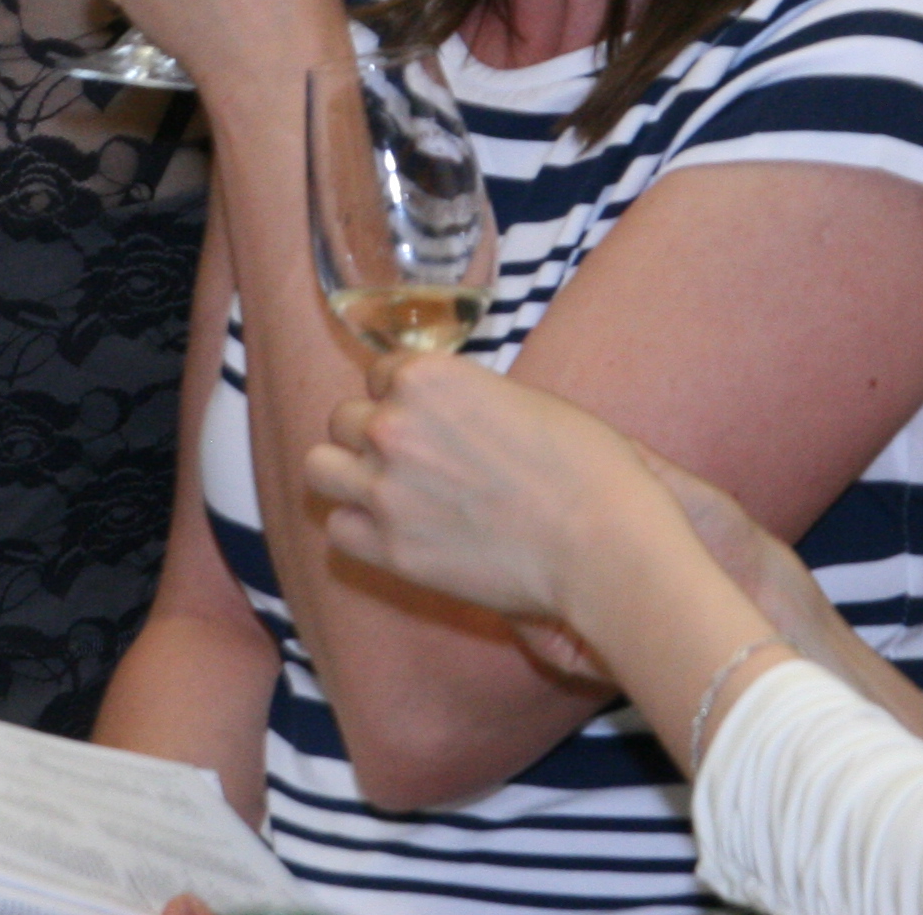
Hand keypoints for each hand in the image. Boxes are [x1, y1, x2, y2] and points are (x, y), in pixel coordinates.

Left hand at [304, 353, 666, 624]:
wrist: (602, 543)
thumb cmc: (584, 467)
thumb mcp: (520, 400)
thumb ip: (462, 398)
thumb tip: (443, 412)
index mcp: (427, 377)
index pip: (379, 374)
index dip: (404, 397)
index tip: (428, 420)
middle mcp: (393, 426)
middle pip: (344, 419)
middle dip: (372, 436)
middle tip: (412, 461)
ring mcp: (384, 489)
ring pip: (320, 468)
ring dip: (349, 476)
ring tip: (386, 493)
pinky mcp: (389, 549)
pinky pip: (338, 529)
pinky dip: (361, 531)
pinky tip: (398, 534)